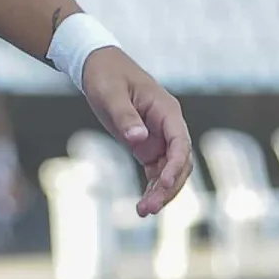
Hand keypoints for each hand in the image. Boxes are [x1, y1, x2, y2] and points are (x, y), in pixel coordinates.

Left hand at [80, 48, 192, 217]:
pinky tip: (144, 204)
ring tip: (143, 212)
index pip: (181, 142)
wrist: (97, 66)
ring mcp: (160, 137)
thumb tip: (139, 139)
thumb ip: (125, 116)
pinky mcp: (148, 145)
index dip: (176, 165)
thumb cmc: (105, 75)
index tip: (163, 184)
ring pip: (171, 171)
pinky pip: (157, 171)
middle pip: (180, 162)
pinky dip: (153, 188)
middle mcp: (168, 126)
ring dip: (162, 192)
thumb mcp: (110, 93)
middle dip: (168, 187)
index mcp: (166, 110)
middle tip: (148, 208)